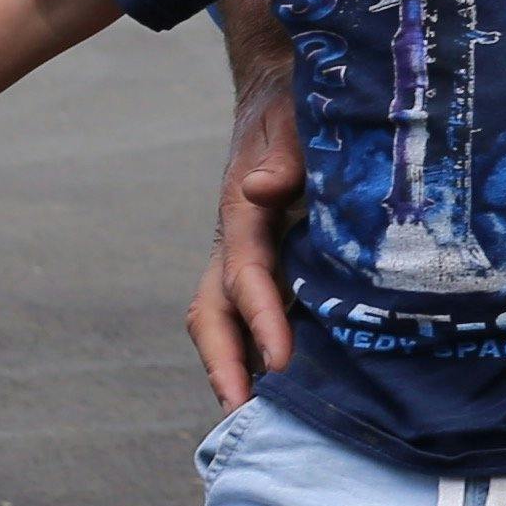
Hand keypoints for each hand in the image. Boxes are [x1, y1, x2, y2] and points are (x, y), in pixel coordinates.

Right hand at [188, 54, 304, 409]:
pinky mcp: (265, 260)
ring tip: (254, 417)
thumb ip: (284, 154)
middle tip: (240, 414)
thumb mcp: (294, 120)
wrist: (280, 88)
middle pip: (211, 313)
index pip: (246, 278)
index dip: (261, 321)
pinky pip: (251, 312)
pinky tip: (282, 384)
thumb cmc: (294, 106)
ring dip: (232, 365)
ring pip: (223, 319)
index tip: (279, 363)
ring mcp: (245, 255)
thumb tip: (261, 188)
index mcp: (244, 216)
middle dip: (222, 364)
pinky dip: (254, 348)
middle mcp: (236, 243)